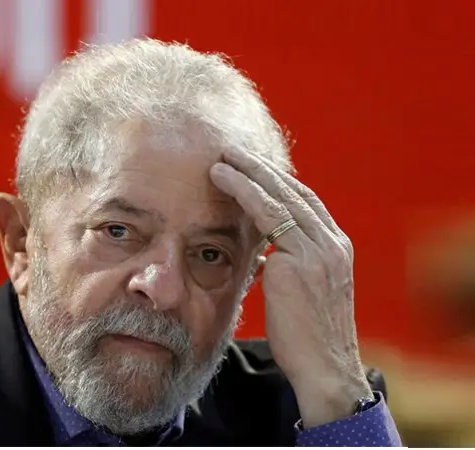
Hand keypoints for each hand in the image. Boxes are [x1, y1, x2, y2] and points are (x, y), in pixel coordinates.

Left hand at [209, 147, 372, 427]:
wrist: (324, 368)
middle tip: (233, 149)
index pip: (305, 202)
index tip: (253, 166)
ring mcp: (318, 250)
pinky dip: (243, 192)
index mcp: (335, 249)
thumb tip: (264, 256)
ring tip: (222, 157)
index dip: (277, 181)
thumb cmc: (307, 339)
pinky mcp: (299, 261)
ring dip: (248, 171)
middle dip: (261, 167)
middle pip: (294, 191)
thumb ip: (288, 268)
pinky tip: (222, 179)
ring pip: (279, 195)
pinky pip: (267, 214)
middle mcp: (331, 243)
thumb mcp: (301, 295)